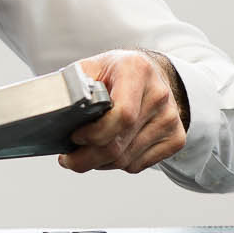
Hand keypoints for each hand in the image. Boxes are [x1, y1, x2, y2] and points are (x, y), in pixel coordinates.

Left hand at [60, 51, 187, 174]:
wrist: (150, 74)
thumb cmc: (114, 72)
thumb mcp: (92, 67)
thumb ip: (76, 85)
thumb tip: (57, 110)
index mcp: (136, 70)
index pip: (123, 114)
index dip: (96, 133)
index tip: (75, 137)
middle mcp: (159, 94)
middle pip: (121, 143)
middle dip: (88, 158)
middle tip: (68, 160)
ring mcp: (171, 118)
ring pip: (127, 159)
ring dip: (100, 163)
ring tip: (84, 153)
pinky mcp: (176, 138)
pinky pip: (138, 165)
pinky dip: (117, 164)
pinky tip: (108, 151)